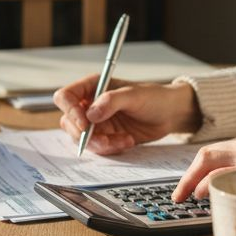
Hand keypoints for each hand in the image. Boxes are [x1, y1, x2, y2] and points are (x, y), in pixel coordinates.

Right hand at [53, 77, 200, 154]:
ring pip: (82, 138)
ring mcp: (96, 122)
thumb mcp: (134, 95)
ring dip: (101, 144)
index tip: (86, 124)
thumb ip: (111, 101)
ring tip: (124, 140)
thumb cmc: (154, 97)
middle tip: (105, 140)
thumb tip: (90, 114)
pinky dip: (111, 148)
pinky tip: (128, 141)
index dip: (70, 111)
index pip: (65, 97)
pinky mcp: (105, 136)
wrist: (170, 114)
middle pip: (69, 122)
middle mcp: (90, 104)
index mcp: (92, 86)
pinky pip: (97, 147)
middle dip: (86, 135)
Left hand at [172, 132, 235, 201]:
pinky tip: (207, 198)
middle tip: (179, 195)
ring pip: (210, 164)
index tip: (192, 185)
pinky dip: (211, 187)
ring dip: (195, 183)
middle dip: (188, 176)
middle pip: (206, 155)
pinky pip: (225, 177)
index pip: (217, 152)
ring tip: (187, 198)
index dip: (199, 170)